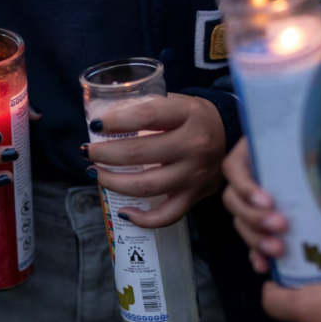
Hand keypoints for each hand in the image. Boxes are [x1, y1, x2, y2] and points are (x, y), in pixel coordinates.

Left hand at [83, 93, 225, 227]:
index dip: (116, 122)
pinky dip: (142, 219)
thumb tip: (105, 119)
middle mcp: (194, 145)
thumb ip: (147, 107)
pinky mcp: (195, 195)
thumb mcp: (178, 102)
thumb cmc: (196, 118)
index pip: (146, 117)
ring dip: (112, 182)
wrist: (232, 135)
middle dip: (104, 154)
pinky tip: (123, 212)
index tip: (96, 125)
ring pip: (145, 186)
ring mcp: (195, 174)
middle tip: (88, 151)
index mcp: (188, 115)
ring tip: (95, 174)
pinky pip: (167, 216)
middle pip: (139, 153)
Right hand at [222, 75, 320, 272]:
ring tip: (279, 251)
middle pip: (238, 199)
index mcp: (272, 142)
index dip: (243, 186)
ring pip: (249, 220)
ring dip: (256, 239)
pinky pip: (268, 234)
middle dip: (252, 219)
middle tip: (280, 228)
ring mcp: (280, 193)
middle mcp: (269, 169)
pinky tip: (269, 267)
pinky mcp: (295, 212)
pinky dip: (264, 252)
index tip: (267, 201)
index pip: (237, 164)